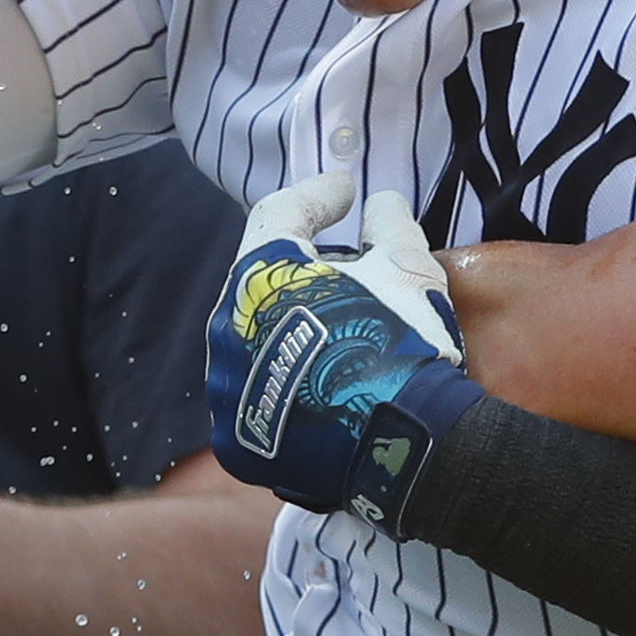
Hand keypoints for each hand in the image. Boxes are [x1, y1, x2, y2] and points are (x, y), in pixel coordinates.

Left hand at [208, 172, 481, 528]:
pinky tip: (328, 390)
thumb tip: (381, 203)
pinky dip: (292, 387)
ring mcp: (226, 388)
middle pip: (266, 285)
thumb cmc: (400, 341)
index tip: (346, 193)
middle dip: (306, 275)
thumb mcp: (409, 268)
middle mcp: (226, 326)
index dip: (317, 196)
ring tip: (343, 339)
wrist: (400, 442)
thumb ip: (390, 225)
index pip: (281, 214)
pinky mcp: (234, 437)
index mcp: (261, 274)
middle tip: (353, 275)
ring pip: (258, 343)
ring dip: (293, 334)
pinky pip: (262, 399)